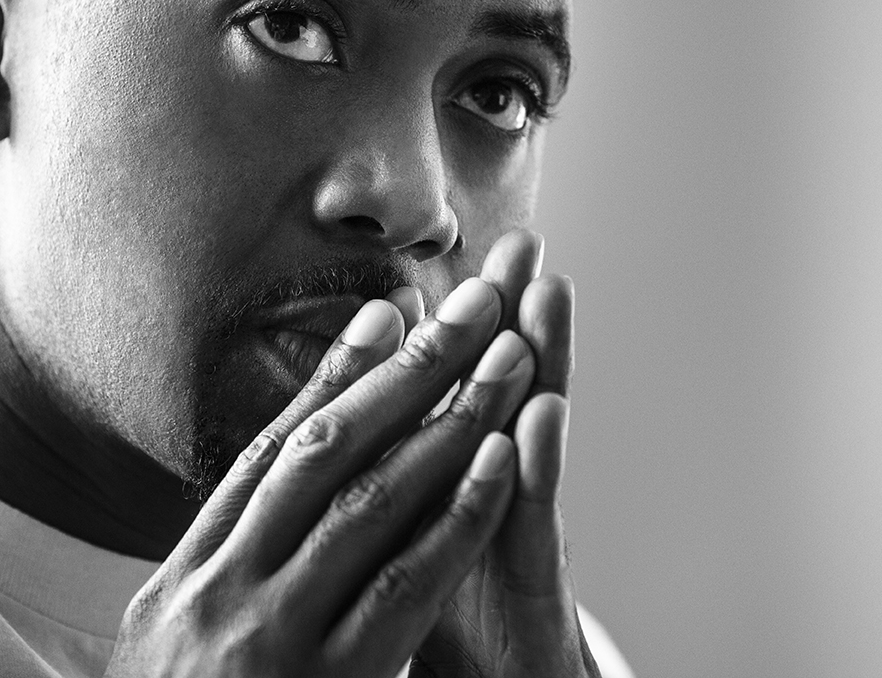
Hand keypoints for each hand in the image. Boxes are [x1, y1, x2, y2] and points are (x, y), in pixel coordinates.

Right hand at [106, 277, 537, 676]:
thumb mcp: (176, 649)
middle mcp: (222, 592)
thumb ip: (225, 571)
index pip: (270, 456)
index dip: (331, 380)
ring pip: (371, 501)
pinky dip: (456, 512)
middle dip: (408, 371)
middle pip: (327, 453)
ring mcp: (273, 637)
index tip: (386, 317)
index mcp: (184, 579)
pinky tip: (501, 458)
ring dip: (449, 420)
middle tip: (470, 302)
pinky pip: (406, 583)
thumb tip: (284, 488)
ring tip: (506, 356)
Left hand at [414, 232, 599, 677]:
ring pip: (528, 446)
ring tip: (546, 291)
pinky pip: (532, 533)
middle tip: (518, 245)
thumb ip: (380, 509)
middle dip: (504, 321)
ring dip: (541, 363)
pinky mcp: (535, 604)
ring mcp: (515, 558)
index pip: (447, 408)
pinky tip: (538, 416)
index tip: (444, 271)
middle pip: (498, 402)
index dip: (447, 343)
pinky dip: (536, 471)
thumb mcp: (392, 570)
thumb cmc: (439, 647)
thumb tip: (335, 454)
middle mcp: (489, 516)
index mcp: (443, 501)